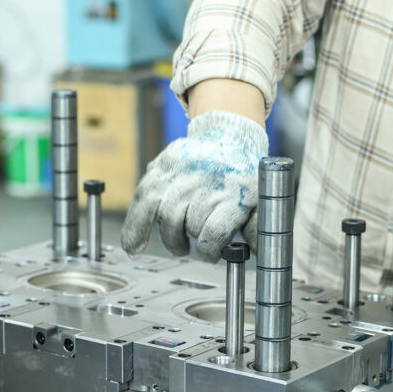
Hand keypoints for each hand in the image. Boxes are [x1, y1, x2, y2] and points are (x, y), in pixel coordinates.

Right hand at [121, 111, 267, 261]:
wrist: (227, 137)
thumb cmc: (242, 175)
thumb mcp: (258, 199)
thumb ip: (257, 229)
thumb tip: (256, 253)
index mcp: (231, 192)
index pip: (213, 232)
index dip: (210, 250)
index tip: (212, 254)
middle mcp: (204, 182)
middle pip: (190, 226)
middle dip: (193, 240)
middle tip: (197, 243)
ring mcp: (180, 176)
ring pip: (167, 219)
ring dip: (171, 239)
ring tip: (179, 244)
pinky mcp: (160, 170)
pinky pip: (142, 203)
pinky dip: (135, 228)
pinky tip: (133, 246)